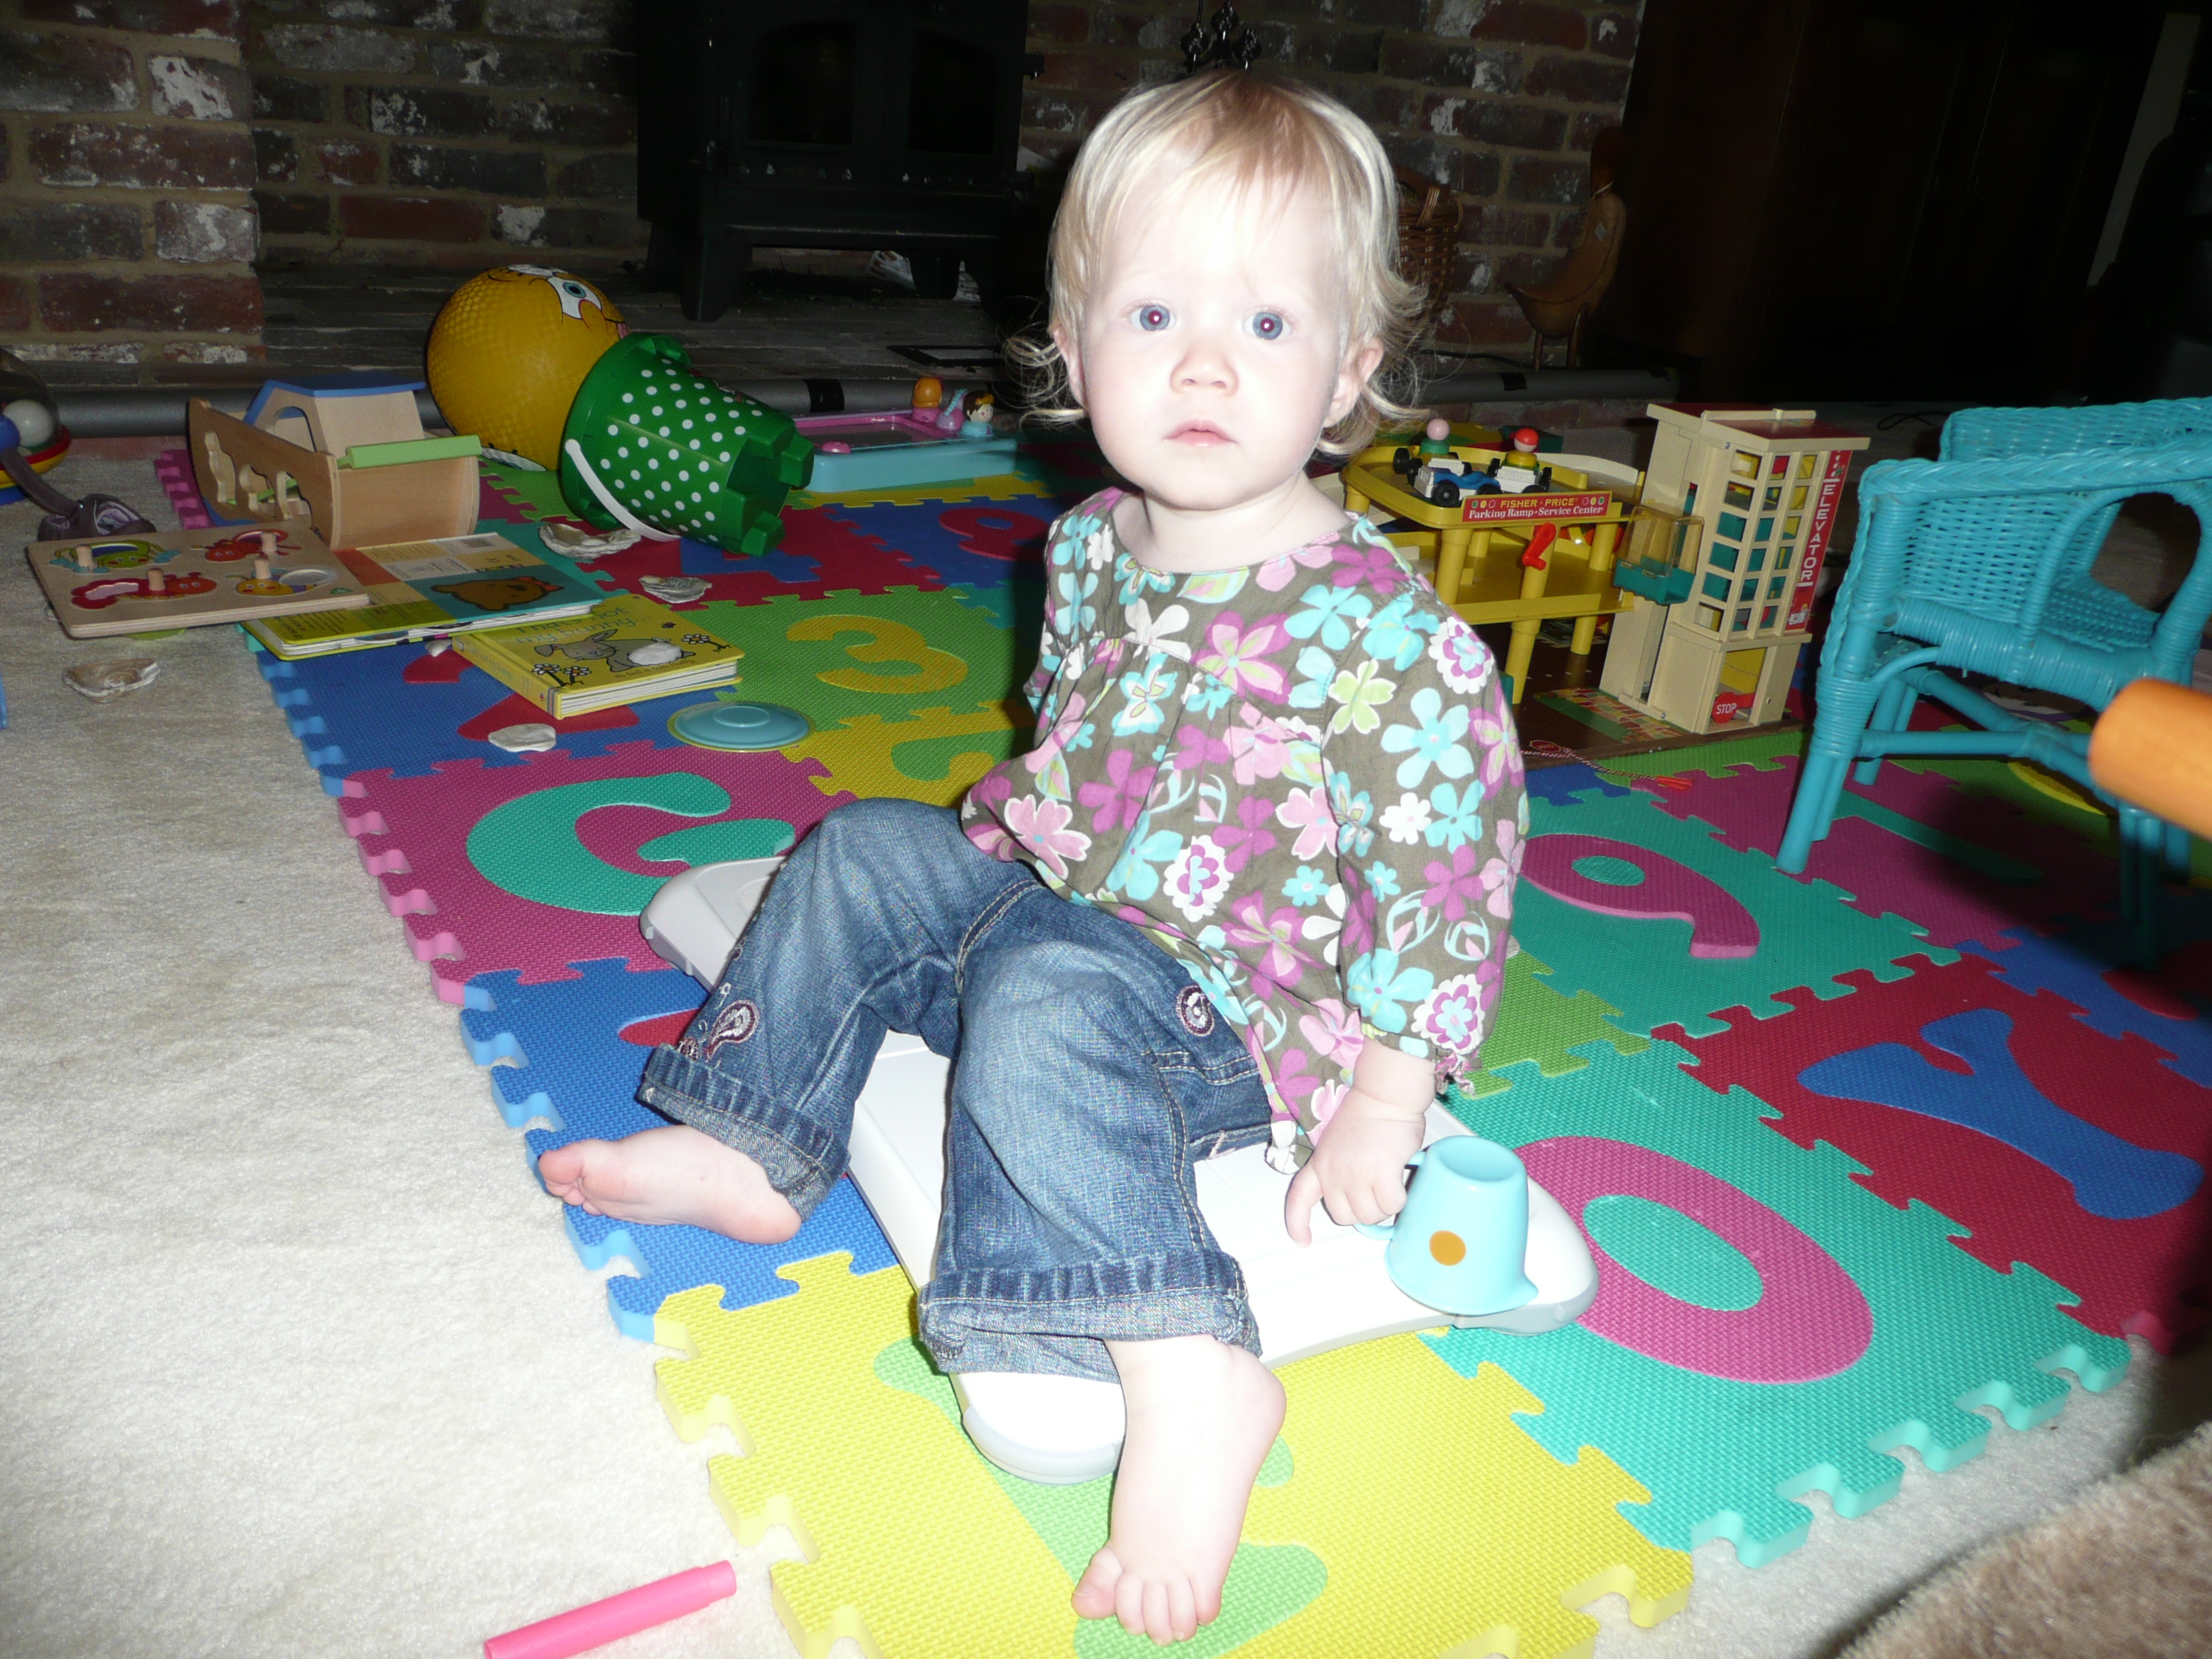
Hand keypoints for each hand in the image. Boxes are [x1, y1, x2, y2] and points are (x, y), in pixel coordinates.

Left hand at [1284, 1089, 1425, 1245]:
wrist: (1384, 1094)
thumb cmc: (1368, 1114)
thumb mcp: (1339, 1144)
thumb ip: (1343, 1171)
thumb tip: (1362, 1198)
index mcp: (1319, 1164)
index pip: (1298, 1198)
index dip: (1298, 1223)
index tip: (1302, 1240)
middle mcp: (1333, 1172)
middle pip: (1344, 1217)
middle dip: (1363, 1212)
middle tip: (1376, 1192)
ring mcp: (1355, 1174)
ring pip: (1370, 1215)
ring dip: (1384, 1206)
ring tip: (1390, 1181)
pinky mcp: (1381, 1173)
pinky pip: (1392, 1204)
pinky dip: (1400, 1198)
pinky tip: (1400, 1179)